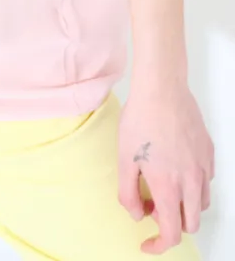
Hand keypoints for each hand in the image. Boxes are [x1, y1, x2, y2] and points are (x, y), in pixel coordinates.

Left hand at [118, 82, 213, 253]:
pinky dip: (192, 186)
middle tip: (151, 206)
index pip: (171, 234)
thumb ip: (128, 194)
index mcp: (168, 187)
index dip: (158, 246)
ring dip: (183, 206)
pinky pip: (206, 181)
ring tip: (163, 185)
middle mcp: (191, 182)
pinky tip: (175, 167)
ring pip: (200, 204)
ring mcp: (203, 167)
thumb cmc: (140, 120)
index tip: (146, 242)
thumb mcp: (124, 159)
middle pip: (190, 224)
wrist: (161, 89)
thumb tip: (138, 214)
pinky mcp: (209, 153)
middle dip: (171, 224)